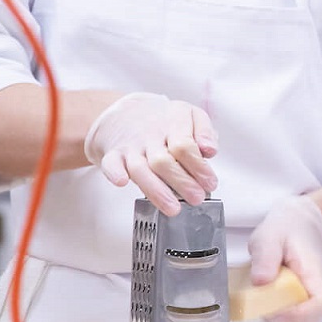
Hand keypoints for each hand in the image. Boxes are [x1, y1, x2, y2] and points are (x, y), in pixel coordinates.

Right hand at [83, 92, 217, 215]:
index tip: (210, 183)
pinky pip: (110, 164)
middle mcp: (150, 135)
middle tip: (196, 198)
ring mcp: (131, 146)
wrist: (126, 112)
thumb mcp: (191, 115)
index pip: (185, 145)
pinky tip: (122, 183)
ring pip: (140, 169)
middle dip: (182, 182)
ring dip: (156, 191)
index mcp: (173, 122)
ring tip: (173, 208)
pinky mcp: (113, 155)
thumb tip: (211, 150)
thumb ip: (205, 132)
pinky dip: (114, 174)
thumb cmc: (164, 120)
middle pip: (164, 161)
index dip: (198, 166)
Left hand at [247, 195, 321, 321]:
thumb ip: (265, 256)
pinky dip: (279, 321)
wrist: (302, 226)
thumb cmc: (288, 230)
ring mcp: (315, 301)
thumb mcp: (270, 235)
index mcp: (317, 275)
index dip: (292, 316)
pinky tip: (268, 304)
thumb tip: (260, 281)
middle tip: (260, 305)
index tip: (268, 310)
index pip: (316, 307)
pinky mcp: (305, 305)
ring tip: (263, 302)